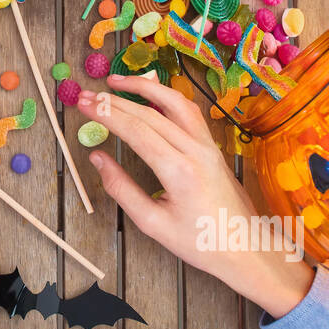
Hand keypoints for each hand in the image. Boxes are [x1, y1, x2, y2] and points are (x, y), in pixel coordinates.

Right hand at [75, 75, 313, 319]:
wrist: (246, 248)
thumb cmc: (200, 242)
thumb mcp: (153, 224)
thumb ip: (122, 189)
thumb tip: (97, 158)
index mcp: (179, 171)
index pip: (136, 130)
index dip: (106, 113)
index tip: (83, 103)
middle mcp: (195, 150)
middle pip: (150, 113)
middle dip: (115, 100)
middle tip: (86, 94)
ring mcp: (207, 145)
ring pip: (174, 102)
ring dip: (144, 87)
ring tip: (116, 81)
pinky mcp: (213, 146)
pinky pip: (189, 112)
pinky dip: (166, 97)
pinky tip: (150, 95)